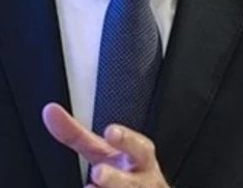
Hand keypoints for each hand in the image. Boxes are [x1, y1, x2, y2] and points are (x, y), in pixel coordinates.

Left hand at [42, 103, 170, 187]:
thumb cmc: (124, 170)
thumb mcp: (103, 151)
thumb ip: (77, 135)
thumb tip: (50, 112)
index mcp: (138, 159)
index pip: (137, 148)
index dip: (126, 141)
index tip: (111, 132)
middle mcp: (141, 180)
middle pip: (132, 181)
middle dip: (116, 178)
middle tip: (98, 172)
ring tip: (92, 186)